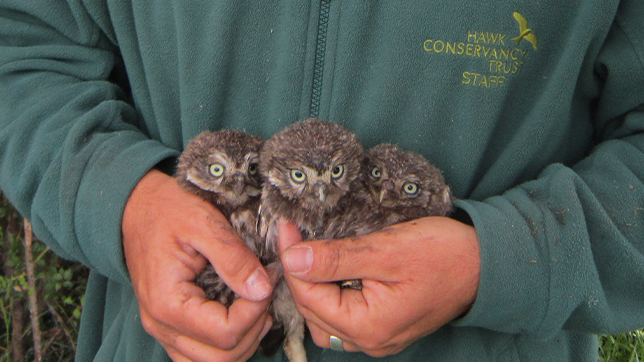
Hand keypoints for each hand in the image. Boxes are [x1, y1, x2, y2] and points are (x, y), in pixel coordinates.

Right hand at [123, 169, 273, 361]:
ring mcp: (164, 330)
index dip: (255, 311)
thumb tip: (262, 288)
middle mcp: (161, 325)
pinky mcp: (171, 326)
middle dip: (254, 327)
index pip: (225, 333)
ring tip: (257, 304)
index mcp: (168, 303)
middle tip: (265, 291)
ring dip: (244, 340)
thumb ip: (233, 257)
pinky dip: (228, 343)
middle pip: (222, 357)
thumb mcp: (203, 222)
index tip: (268, 279)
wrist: (136, 206)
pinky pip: (201, 354)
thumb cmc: (166, 209)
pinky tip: (243, 316)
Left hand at [277, 217, 479, 356]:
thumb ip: (336, 258)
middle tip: (295, 237)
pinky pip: (344, 319)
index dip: (293, 260)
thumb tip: (293, 259)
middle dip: (300, 273)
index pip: (310, 297)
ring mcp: (378, 337)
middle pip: (314, 310)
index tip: (287, 228)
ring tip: (309, 255)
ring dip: (312, 289)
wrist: (484, 264)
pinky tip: (332, 273)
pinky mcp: (384, 327)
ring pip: (325, 319)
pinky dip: (331, 296)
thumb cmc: (442, 254)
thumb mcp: (385, 250)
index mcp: (369, 327)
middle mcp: (371, 341)